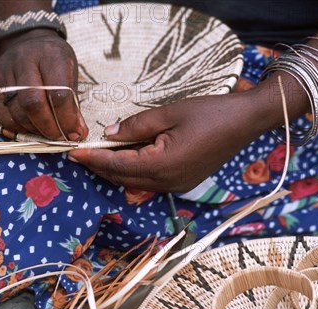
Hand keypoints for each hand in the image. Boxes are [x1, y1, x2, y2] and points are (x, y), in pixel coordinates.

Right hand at [0, 29, 87, 140]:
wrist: (27, 42)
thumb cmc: (53, 63)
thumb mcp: (70, 74)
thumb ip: (72, 104)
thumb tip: (77, 134)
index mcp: (51, 55)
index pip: (59, 94)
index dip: (68, 119)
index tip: (75, 133)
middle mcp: (24, 60)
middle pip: (33, 103)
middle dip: (49, 127)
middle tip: (60, 137)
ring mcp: (4, 72)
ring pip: (17, 112)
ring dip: (34, 130)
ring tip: (47, 132)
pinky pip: (2, 116)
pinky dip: (18, 129)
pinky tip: (31, 128)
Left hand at [68, 90, 269, 191]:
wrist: (245, 122)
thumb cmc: (210, 113)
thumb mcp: (169, 113)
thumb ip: (136, 125)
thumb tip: (109, 133)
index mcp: (162, 165)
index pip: (117, 164)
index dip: (93, 158)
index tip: (72, 151)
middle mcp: (168, 182)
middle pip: (123, 178)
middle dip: (99, 166)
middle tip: (78, 155)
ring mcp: (177, 186)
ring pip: (135, 182)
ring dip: (115, 170)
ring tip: (96, 156)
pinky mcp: (183, 182)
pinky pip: (150, 181)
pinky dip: (133, 172)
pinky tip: (126, 158)